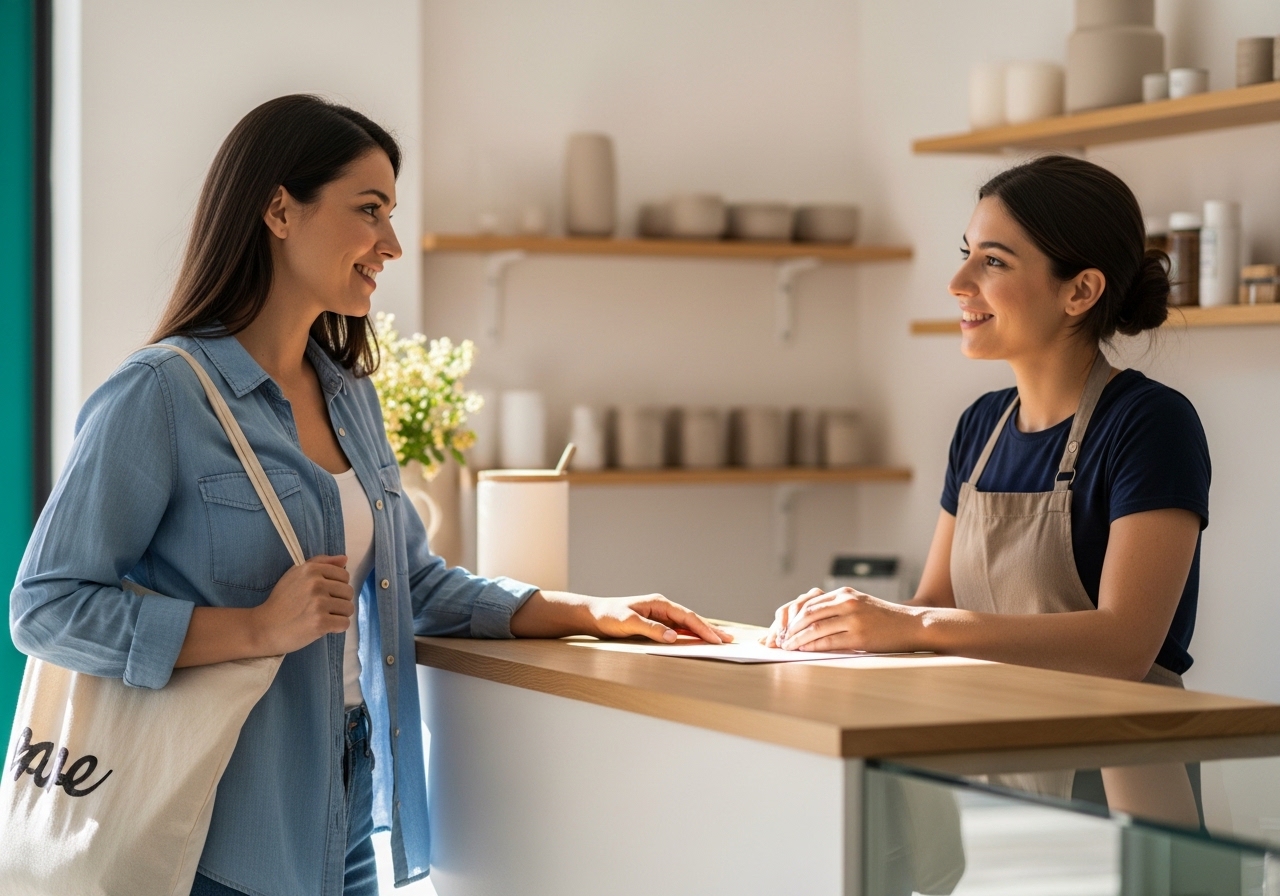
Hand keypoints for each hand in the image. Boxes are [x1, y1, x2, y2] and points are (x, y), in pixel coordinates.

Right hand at [253, 555, 354, 654]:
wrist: (264, 627)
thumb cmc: (281, 601)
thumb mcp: (295, 574)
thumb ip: (321, 563)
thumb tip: (345, 559)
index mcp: (311, 570)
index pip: (344, 575)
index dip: (338, 586)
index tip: (326, 594)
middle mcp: (316, 584)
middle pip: (349, 592)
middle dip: (340, 601)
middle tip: (324, 608)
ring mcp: (318, 604)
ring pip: (349, 608)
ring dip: (339, 615)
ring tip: (324, 617)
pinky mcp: (320, 623)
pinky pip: (344, 624)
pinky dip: (337, 627)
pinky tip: (324, 627)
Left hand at [585, 594, 733, 644]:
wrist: (593, 615)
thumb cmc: (608, 616)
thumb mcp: (628, 622)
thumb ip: (651, 629)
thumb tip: (673, 637)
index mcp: (660, 603)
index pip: (687, 617)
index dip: (703, 628)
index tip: (717, 639)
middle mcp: (663, 607)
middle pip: (692, 619)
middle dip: (710, 630)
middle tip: (729, 640)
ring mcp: (660, 615)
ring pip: (687, 625)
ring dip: (703, 633)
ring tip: (721, 641)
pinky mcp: (656, 624)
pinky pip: (678, 630)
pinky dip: (690, 636)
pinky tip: (699, 641)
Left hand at [776, 587, 922, 652]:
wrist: (911, 625)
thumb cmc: (882, 618)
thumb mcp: (858, 604)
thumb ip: (835, 607)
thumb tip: (806, 621)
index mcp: (844, 593)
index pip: (808, 603)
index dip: (791, 617)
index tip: (782, 628)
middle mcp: (847, 602)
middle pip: (807, 615)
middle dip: (790, 629)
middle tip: (780, 640)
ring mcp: (853, 619)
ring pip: (815, 629)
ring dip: (797, 640)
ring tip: (787, 647)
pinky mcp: (859, 637)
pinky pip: (828, 642)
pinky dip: (812, 647)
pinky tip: (803, 650)